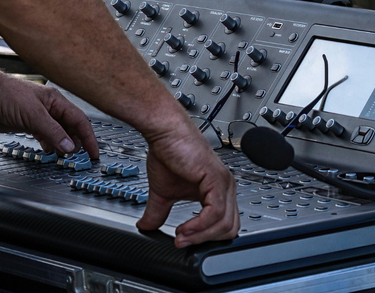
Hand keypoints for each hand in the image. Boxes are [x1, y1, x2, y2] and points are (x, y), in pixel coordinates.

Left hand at [0, 68, 98, 156]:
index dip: (89, 137)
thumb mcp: (33, 114)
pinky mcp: (27, 124)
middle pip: (71, 127)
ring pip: (58, 133)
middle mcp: (49, 108)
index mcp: (56, 100)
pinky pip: (45, 136)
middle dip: (77, 143)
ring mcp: (38, 116)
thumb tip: (69, 146)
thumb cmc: (5, 94)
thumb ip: (53, 131)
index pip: (80, 120)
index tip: (94, 153)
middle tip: (79, 158)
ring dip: (62, 145)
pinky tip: (49, 151)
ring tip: (64, 157)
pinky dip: (49, 145)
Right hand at [136, 114, 238, 247]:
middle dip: (205, 241)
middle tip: (183, 243)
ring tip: (181, 237)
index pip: (224, 225)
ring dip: (200, 236)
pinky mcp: (217, 180)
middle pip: (229, 228)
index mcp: (218, 191)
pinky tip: (184, 228)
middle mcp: (226, 187)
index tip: (185, 242)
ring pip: (224, 224)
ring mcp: (224, 183)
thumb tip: (146, 227)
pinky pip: (215, 213)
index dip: (206, 238)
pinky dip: (199, 226)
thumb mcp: (162, 192)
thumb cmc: (168, 151)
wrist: (164, 131)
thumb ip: (158, 212)